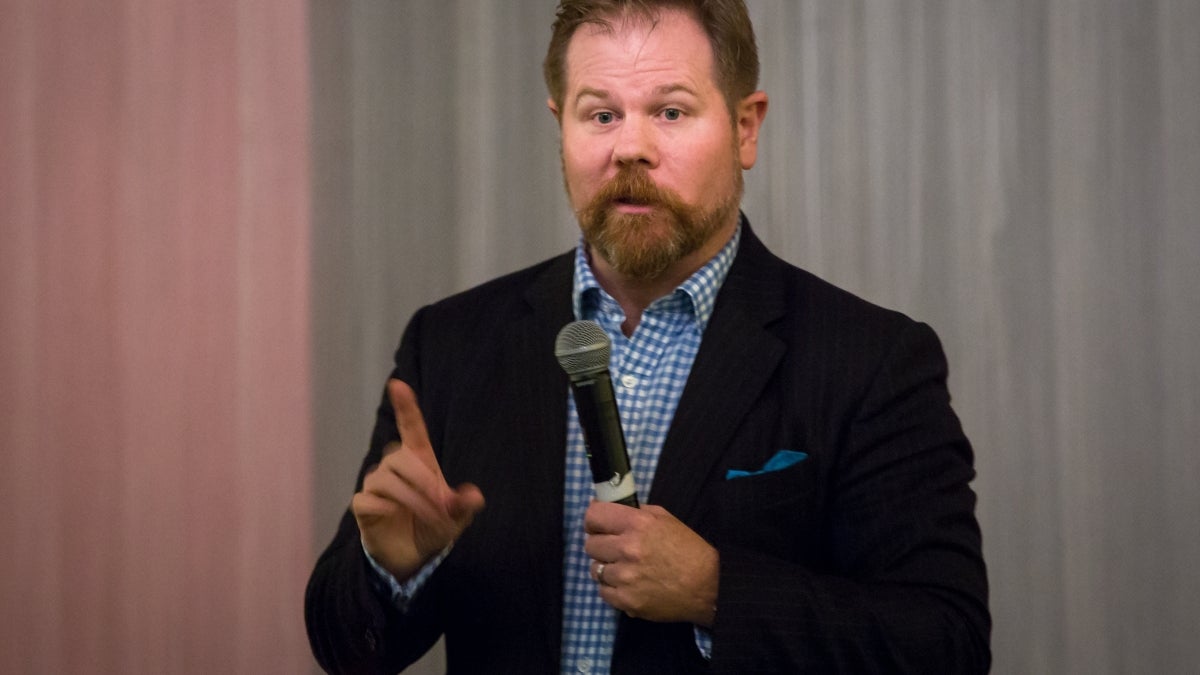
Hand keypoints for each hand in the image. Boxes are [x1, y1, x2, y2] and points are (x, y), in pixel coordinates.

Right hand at [352, 379, 484, 581]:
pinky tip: (392, 517)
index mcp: (419, 461)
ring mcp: (376, 485)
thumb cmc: (433, 526)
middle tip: (442, 508)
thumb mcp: (455, 519)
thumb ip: (464, 506)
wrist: (412, 556)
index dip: (405, 407)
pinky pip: (367, 499)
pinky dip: (383, 509)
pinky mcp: (362, 505)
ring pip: (385, 480)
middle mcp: (394, 467)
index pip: (411, 428)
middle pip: (400, 457)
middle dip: (423, 482)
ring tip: (430, 518)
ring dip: (411, 499)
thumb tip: (475, 496)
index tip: (398, 385)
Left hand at [583, 502, 718, 626]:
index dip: (593, 520)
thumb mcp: (665, 519)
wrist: (707, 586)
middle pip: (590, 544)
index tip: (598, 525)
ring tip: (625, 569)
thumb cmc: (688, 549)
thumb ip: (636, 512)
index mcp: (637, 524)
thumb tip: (609, 508)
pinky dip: (613, 588)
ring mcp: (625, 577)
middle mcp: (627, 549)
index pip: (594, 516)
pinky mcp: (626, 601)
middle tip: (615, 549)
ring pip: (595, 569)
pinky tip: (629, 585)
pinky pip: (603, 592)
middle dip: (601, 545)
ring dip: (607, 568)